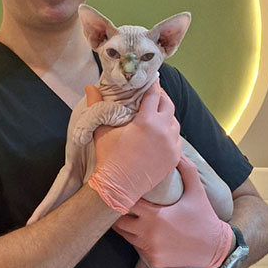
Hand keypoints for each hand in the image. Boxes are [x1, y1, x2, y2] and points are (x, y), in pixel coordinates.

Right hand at [85, 83, 181, 213]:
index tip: (151, 80)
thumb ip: (97, 105)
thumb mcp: (101, 130)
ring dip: (167, 116)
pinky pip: (177, 140)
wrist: (118, 187)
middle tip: (153, 96)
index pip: (154, 95)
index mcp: (147, 121)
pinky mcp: (174, 158)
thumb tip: (90, 87)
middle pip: (168, 105)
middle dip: (161, 98)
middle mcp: (163, 131)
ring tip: (157, 115)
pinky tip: (162, 134)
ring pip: (175, 123)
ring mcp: (171, 145)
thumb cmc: (108, 157)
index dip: (152, 85)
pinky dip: (171, 134)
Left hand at [114, 157, 234, 267]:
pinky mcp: (154, 260)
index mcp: (155, 216)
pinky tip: (143, 231)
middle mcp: (148, 234)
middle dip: (119, 213)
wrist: (215, 247)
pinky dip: (137, 240)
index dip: (124, 196)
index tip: (124, 190)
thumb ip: (186, 168)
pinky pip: (137, 248)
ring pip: (126, 236)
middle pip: (120, 222)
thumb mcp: (197, 190)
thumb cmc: (204, 216)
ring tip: (128, 216)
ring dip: (126, 227)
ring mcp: (150, 249)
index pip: (126, 204)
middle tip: (121, 204)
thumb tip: (177, 152)